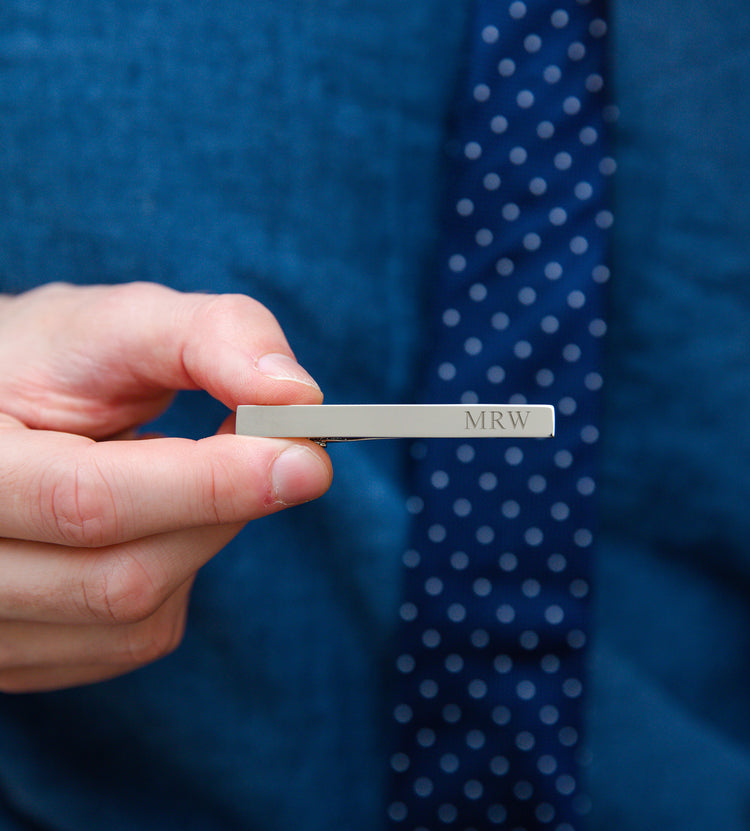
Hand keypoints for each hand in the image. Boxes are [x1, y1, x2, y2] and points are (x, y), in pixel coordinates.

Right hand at [0, 282, 331, 691]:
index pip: (87, 501)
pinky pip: (131, 640)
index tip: (306, 457)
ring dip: (199, 542)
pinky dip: (176, 576)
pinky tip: (159, 524)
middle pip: (120, 578)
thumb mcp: (120, 325)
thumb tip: (298, 395)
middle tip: (269, 455)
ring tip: (189, 478)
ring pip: (133, 619)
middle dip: (218, 512)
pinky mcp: (21, 654)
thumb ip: (210, 338)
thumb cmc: (53, 364)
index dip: (210, 485)